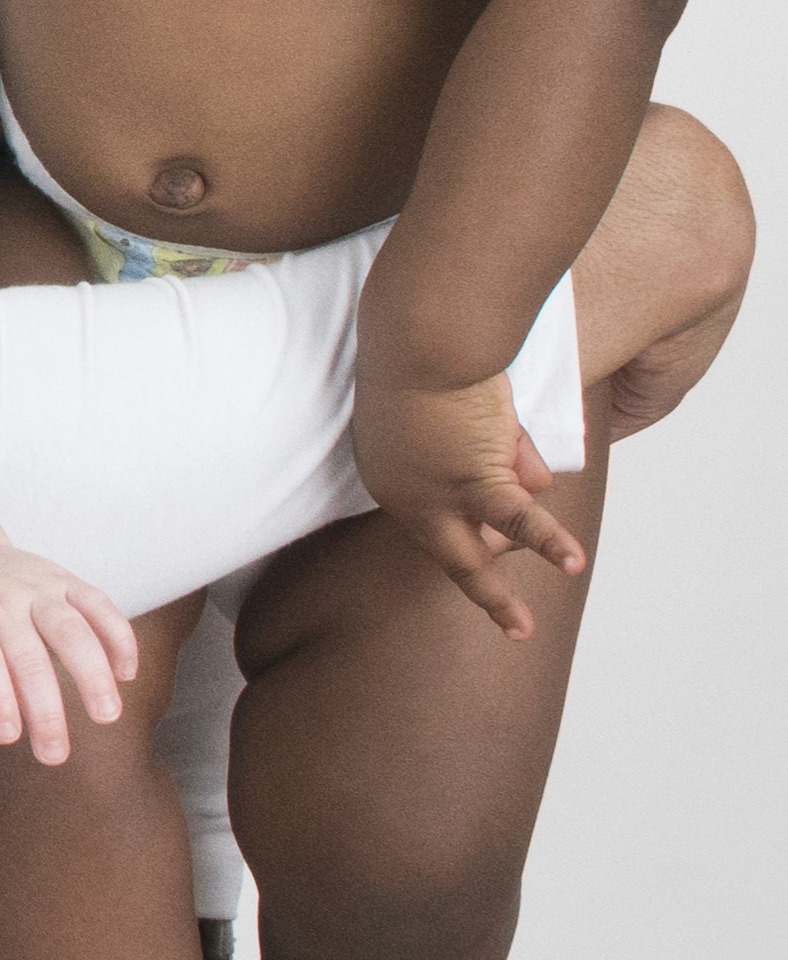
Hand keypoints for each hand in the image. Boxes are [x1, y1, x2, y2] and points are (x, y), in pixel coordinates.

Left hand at [0, 541, 135, 764]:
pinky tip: (127, 673)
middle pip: (29, 656)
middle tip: (55, 753)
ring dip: (93, 674)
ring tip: (106, 715)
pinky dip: (118, 637)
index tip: (9, 737)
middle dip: (46, 709)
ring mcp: (36, 588)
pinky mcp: (66, 580)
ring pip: (72, 629)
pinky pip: (99, 604)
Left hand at [354, 368, 584, 634]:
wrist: (421, 338)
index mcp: (386, 474)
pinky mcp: (473, 483)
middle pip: (454, 551)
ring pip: (490, 543)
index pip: (432, 520)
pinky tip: (573, 565)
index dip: (469, 529)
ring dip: (527, 563)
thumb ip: (496, 450)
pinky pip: (521, 521)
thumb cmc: (430, 354)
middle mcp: (404, 496)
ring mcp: (437, 496)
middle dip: (484, 587)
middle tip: (513, 621)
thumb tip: (536, 482)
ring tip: (551, 594)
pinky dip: (551, 542)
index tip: (487, 550)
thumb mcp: (453, 410)